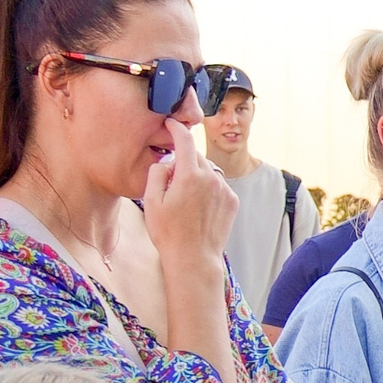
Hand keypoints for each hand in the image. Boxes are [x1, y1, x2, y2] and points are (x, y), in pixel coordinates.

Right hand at [140, 118, 238, 270]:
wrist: (193, 259)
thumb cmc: (168, 233)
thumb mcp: (150, 201)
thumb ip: (157, 172)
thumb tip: (168, 161)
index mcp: (189, 175)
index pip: (184, 140)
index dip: (176, 128)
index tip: (171, 123)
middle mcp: (211, 178)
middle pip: (195, 156)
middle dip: (183, 161)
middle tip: (172, 182)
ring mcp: (224, 190)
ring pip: (208, 171)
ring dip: (197, 176)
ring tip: (185, 200)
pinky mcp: (232, 201)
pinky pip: (218, 185)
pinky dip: (208, 188)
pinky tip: (199, 207)